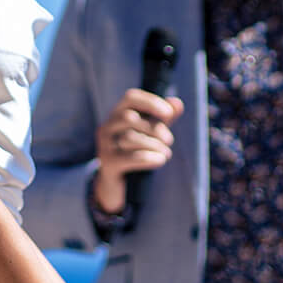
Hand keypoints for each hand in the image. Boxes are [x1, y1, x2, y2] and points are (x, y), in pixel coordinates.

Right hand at [92, 90, 183, 213]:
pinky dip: (150, 158)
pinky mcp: (108, 164)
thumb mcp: (151, 133)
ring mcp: (104, 146)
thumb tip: (177, 103)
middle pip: (129, 118)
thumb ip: (163, 118)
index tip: (169, 113)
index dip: (150, 101)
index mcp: (116, 114)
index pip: (130, 97)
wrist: (117, 184)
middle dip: (155, 128)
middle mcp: (107, 127)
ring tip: (166, 153)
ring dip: (155, 145)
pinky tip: (160, 160)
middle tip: (169, 140)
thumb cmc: (136, 152)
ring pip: (130, 138)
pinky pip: (131, 157)